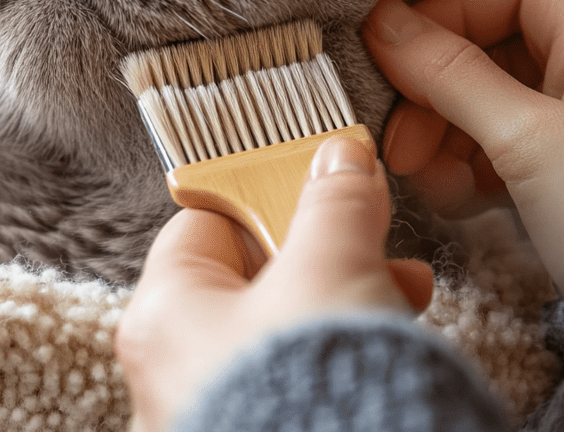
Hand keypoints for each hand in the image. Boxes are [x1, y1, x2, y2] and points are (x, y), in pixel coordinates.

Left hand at [116, 135, 432, 431]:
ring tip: (400, 302)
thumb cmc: (311, 384)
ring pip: (274, 335)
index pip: (206, 222)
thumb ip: (332, 204)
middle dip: (322, 258)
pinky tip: (380, 355)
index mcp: (163, 313)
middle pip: (246, 280)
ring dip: (338, 308)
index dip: (266, 198)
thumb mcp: (331, 268)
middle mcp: (169, 371)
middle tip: (376, 249)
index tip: (318, 192)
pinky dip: (330, 361)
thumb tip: (338, 158)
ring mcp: (205, 414)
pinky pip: (286, 382)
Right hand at [362, 0, 563, 294]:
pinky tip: (460, 201)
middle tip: (401, 142)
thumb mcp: (525, 139)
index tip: (394, 56)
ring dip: (441, 142)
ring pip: (479, 105)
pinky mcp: (552, 172)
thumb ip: (450, 72)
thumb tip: (382, 21)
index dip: (451, 16)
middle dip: (433, 98)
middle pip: (484, 53)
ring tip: (432, 183)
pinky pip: (490, 150)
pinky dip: (464, 171)